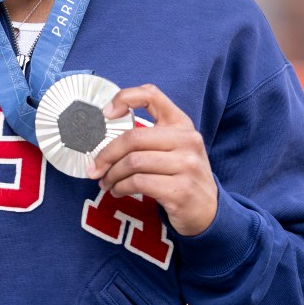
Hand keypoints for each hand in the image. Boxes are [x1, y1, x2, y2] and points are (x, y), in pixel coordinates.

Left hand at [87, 84, 217, 236]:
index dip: (125, 98)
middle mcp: (187, 140)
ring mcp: (187, 165)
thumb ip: (148, 136)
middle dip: (107, 154)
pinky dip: (121, 187)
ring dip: (112, 175)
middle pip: (133, 138)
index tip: (106, 114)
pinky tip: (118, 191)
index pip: (151, 95)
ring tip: (107, 183)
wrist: (208, 210)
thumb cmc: (180, 175)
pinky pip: (139, 183)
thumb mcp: (173, 147)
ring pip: (133, 162)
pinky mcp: (181, 190)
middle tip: (95, 168)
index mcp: (182, 124)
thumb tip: (104, 136)